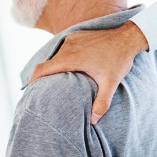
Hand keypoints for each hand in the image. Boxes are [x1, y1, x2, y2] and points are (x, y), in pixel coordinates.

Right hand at [29, 21, 147, 123]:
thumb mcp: (111, 83)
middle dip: (43, 76)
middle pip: (47, 63)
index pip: (43, 69)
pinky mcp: (77, 36)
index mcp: (71, 58)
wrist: (128, 37)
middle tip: (42, 90)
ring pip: (56, 55)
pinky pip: (64, 48)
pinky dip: (62, 58)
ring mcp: (72, 39)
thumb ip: (102, 103)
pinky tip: (68, 67)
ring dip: (54, 67)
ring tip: (56, 80)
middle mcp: (68, 47)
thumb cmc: (119, 60)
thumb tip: (93, 121)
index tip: (28, 89)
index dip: (32, 80)